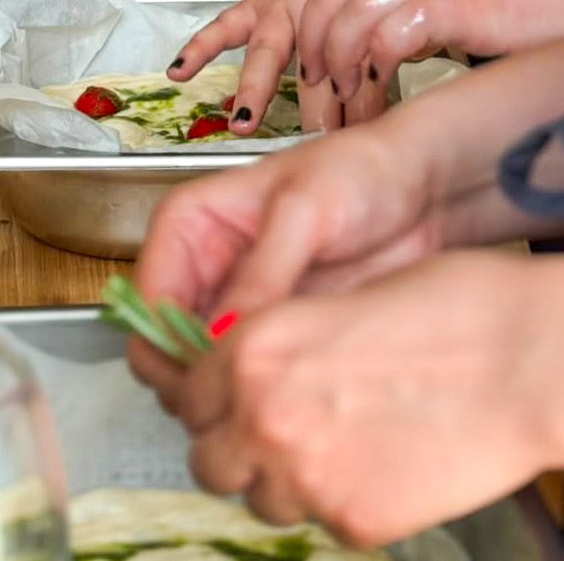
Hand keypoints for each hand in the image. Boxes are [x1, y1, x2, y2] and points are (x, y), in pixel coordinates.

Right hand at [130, 107, 443, 403]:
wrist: (426, 189)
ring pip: (203, 373)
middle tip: (244, 402)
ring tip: (277, 402)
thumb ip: (263, 273)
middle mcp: (203, 270)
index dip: (167, 346)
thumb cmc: (361, 173)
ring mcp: (239, 309)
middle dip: (192, 380)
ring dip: (227, 395)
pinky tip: (298, 400)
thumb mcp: (306, 210)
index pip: (148, 298)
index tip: (211, 379)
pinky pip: (250, 381)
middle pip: (164, 345)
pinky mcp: (277, 338)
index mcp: (190, 224)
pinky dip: (262, 397)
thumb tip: (222, 337)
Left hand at [150, 253, 554, 546]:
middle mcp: (262, 416)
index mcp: (251, 350)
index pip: (187, 397)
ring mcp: (307, 477)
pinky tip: (378, 465)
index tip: (224, 402)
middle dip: (231, 447)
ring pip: (257, 500)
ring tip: (328, 449)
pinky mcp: (355, 522)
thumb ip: (271, 346)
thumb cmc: (442, 308)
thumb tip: (242, 375)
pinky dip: (338, 502)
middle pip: (207, 459)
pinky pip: (321, 523)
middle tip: (270, 434)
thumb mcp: (328, 304)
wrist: (523, 359)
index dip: (206, 400)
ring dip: (278, 480)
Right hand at [168, 0, 405, 131]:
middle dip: (318, 116)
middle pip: (315, 75)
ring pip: (266, 53)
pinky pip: (225, 25)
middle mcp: (313, 14)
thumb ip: (396, 31)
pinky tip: (178, 71)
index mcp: (354, 15)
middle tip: (319, 151)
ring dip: (255, 89)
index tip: (371, 145)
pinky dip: (199, 47)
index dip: (368, 113)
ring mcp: (280, 5)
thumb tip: (405, 84)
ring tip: (242, 124)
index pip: (363, 76)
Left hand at [298, 0, 563, 104]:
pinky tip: (383, 77)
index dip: (324, 15)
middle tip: (317, 76)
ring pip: (358, 6)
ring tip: (346, 88)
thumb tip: (421, 21)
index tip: (322, 51)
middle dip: (316, 34)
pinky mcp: (472, 6)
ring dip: (341, 52)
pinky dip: (381, 55)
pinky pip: (403, 26)